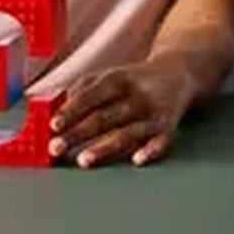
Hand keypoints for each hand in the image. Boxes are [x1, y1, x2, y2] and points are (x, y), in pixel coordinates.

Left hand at [48, 59, 195, 169]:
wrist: (179, 73)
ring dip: (104, 147)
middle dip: (78, 134)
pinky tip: (137, 160)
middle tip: (56, 147)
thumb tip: (56, 109)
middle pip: (103, 117)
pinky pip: (161, 141)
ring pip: (127, 132)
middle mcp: (136, 95)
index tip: (54, 125)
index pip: (90, 96)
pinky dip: (150, 150)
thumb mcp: (108, 76)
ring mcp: (153, 112)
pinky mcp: (169, 127)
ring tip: (83, 160)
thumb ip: (82, 90)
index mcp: (117, 79)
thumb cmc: (134, 80)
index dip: (70, 111)